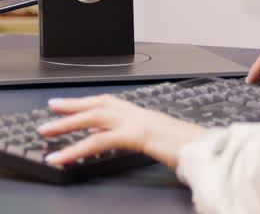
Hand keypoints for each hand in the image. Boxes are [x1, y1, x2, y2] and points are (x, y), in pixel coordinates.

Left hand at [36, 95, 206, 168]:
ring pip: (94, 118)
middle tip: (50, 109)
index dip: (89, 102)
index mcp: (145, 115)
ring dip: (67, 125)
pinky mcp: (137, 135)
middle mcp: (139, 114)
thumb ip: (147, 141)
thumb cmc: (194, 149)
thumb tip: (136, 144)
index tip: (70, 104)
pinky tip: (63, 157)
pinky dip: (77, 149)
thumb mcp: (165, 144)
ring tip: (46, 133)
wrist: (213, 150)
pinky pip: (100, 141)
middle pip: (98, 104)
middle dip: (72, 106)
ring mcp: (137, 122)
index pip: (110, 103)